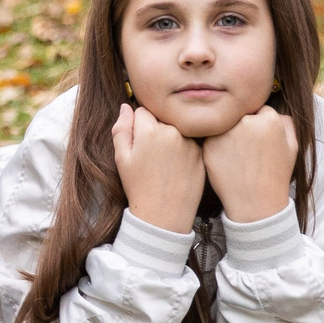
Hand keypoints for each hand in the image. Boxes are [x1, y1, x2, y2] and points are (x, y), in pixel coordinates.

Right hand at [113, 103, 205, 232]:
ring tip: (165, 163)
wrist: (164, 216)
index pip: (143, 110)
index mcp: (151, 130)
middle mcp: (174, 132)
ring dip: (171, 138)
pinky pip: (190, 143)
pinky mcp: (202, 155)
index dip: (138, 124)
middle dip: (155, 129)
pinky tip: (176, 168)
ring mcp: (191, 143)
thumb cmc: (138, 187)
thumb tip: (126, 106)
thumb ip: (121, 128)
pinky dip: (184, 149)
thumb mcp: (121, 158)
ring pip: (177, 129)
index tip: (138, 141)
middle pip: (162, 118)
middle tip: (151, 154)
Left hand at [200, 108, 299, 224]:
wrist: (255, 202)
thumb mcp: (293, 147)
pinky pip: (212, 137)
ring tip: (239, 158)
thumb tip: (273, 109)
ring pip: (225, 124)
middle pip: (241, 114)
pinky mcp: (208, 144)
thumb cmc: (276, 175)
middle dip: (243, 127)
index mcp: (269, 119)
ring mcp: (225, 132)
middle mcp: (245, 121)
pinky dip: (217, 146)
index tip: (260, 141)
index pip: (260, 110)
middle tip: (248, 150)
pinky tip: (228, 162)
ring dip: (229, 134)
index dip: (260, 126)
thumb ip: (286, 122)